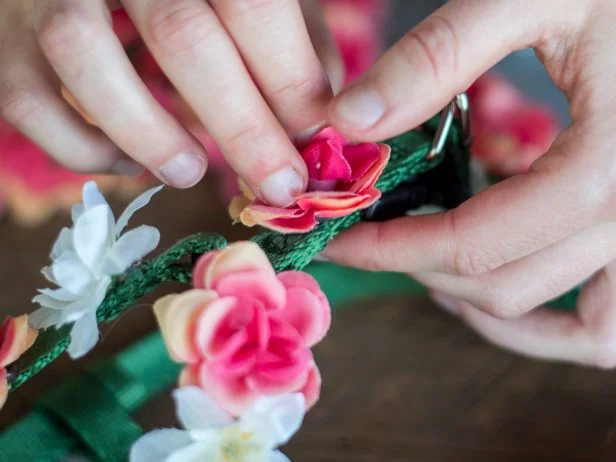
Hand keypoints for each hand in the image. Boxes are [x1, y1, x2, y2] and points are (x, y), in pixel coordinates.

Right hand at [0, 0, 341, 205]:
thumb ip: (293, 39)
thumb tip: (322, 119)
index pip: (252, 8)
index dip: (289, 84)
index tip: (314, 146)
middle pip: (183, 38)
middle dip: (242, 129)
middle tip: (279, 187)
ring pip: (84, 57)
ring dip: (150, 133)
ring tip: (192, 173)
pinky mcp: (3, 35)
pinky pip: (28, 98)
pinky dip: (83, 148)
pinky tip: (130, 163)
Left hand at [324, 0, 615, 367]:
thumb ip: (438, 54)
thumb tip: (350, 119)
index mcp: (602, 166)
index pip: (472, 243)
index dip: (392, 251)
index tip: (341, 240)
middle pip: (507, 284)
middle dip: (423, 270)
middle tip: (371, 240)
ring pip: (572, 326)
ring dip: (492, 310)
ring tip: (431, 274)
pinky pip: (610, 323)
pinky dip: (555, 325)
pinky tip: (502, 284)